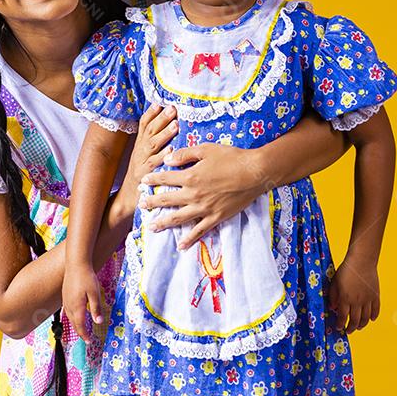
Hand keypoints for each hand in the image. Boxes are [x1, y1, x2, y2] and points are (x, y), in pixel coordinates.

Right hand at [63, 262, 105, 340]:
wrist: (76, 262)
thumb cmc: (86, 276)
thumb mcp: (95, 293)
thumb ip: (96, 309)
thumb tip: (98, 322)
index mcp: (77, 306)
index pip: (80, 325)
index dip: (84, 334)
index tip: (88, 341)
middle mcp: (69, 305)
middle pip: (74, 323)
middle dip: (80, 331)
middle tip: (85, 338)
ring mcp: (66, 299)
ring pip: (69, 317)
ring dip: (75, 324)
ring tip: (80, 329)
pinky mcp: (65, 294)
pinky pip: (67, 310)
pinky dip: (71, 316)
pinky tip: (72, 315)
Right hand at [113, 104, 179, 215]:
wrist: (126, 199)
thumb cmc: (141, 176)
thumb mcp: (145, 157)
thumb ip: (153, 143)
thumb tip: (169, 127)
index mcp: (140, 145)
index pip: (144, 125)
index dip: (151, 113)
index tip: (159, 103)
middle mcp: (139, 151)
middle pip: (150, 131)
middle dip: (161, 119)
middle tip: (172, 108)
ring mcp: (140, 163)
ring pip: (152, 145)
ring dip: (164, 134)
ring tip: (175, 125)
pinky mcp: (144, 175)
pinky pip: (153, 164)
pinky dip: (162, 156)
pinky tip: (172, 150)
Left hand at [139, 143, 265, 249]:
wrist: (255, 172)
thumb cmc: (232, 157)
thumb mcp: (206, 149)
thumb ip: (185, 154)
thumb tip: (168, 160)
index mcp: (190, 176)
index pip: (165, 179)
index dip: (152, 180)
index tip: (143, 182)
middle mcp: (193, 195)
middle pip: (167, 200)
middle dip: (152, 202)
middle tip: (141, 205)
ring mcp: (204, 208)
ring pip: (178, 218)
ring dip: (163, 223)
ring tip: (152, 227)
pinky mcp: (216, 218)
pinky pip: (199, 231)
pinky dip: (189, 239)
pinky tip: (181, 245)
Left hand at [328, 255, 380, 333]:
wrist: (362, 260)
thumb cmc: (346, 270)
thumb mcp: (334, 282)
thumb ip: (333, 296)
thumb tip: (333, 308)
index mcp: (345, 298)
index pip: (343, 317)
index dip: (340, 324)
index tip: (339, 327)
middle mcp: (357, 301)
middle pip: (355, 321)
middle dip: (351, 328)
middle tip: (348, 331)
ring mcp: (368, 299)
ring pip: (366, 318)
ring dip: (362, 325)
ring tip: (359, 327)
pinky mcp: (375, 295)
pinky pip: (376, 310)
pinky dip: (374, 316)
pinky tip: (371, 319)